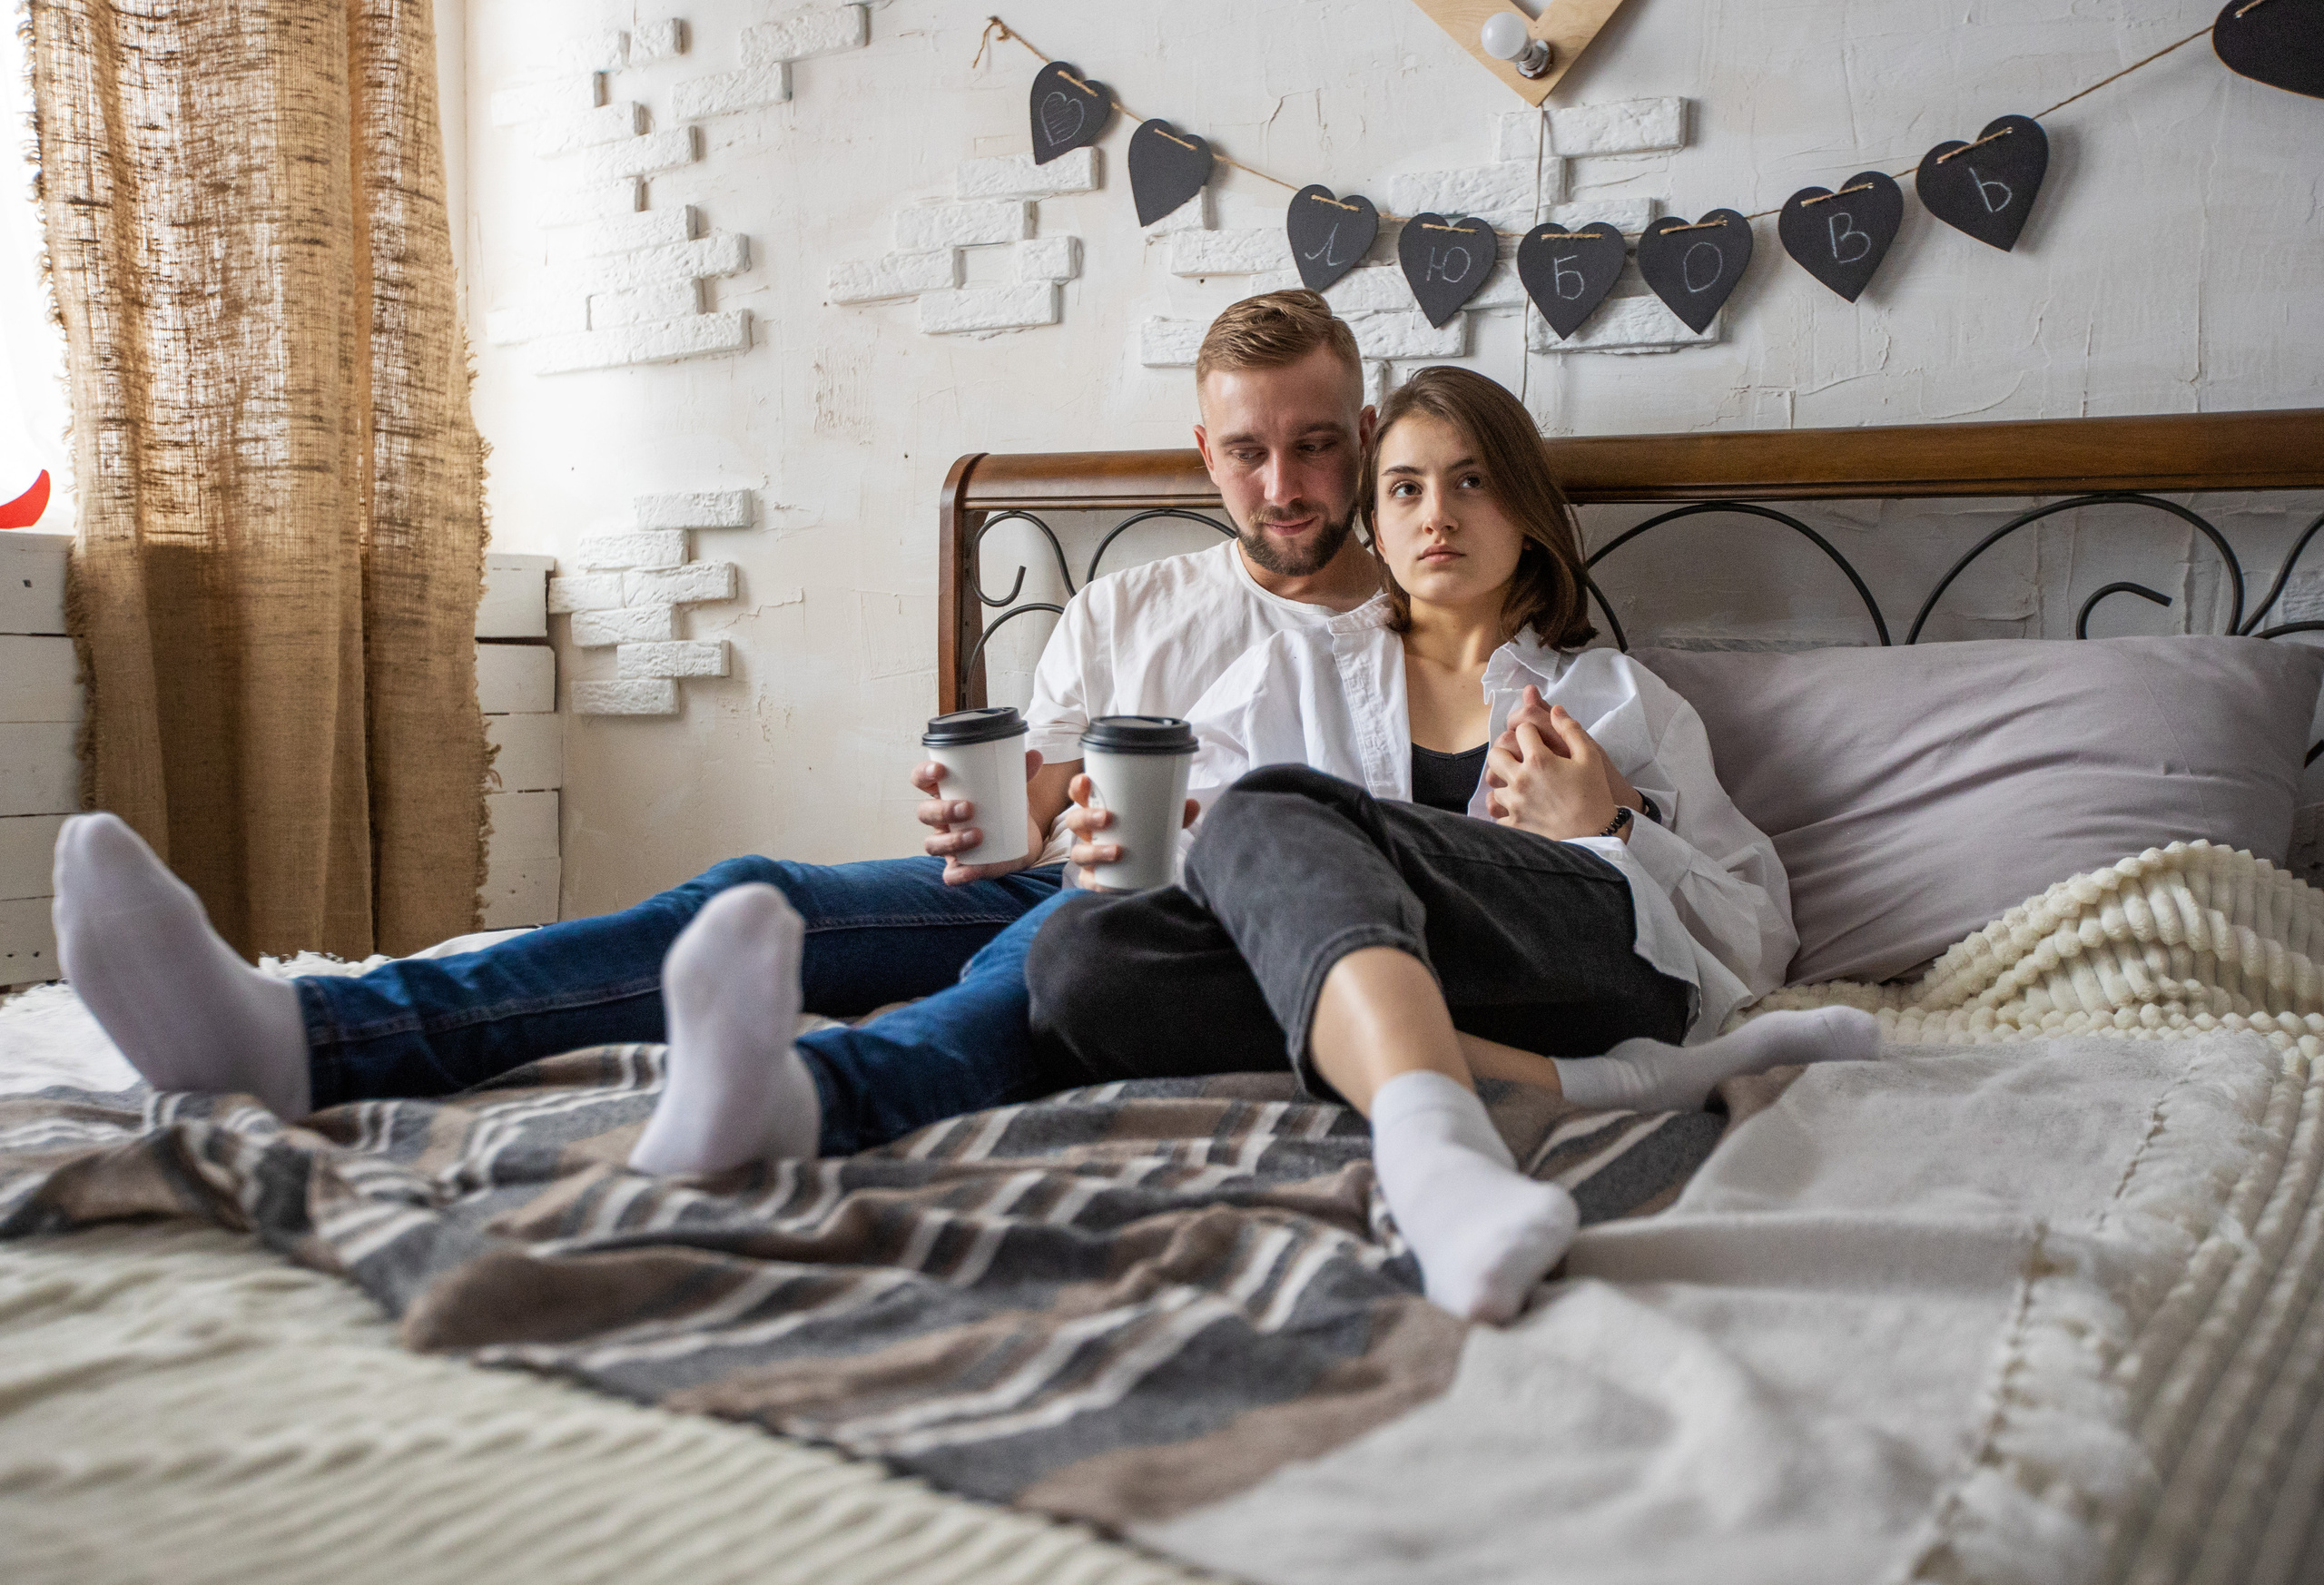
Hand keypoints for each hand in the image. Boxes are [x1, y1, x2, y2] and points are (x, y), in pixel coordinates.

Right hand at [914, 748, 1043, 885]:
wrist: (1020, 838)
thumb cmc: (1004, 805)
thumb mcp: (1011, 787)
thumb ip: (1020, 771)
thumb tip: (1035, 755)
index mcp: (946, 792)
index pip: (921, 780)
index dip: (923, 774)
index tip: (939, 770)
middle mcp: (941, 818)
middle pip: (925, 813)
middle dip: (942, 810)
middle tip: (968, 808)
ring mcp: (947, 843)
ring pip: (932, 844)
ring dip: (952, 840)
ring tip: (978, 835)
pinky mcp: (960, 866)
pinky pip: (950, 874)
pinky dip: (958, 873)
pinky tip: (971, 870)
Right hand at [1064, 774, 1199, 889]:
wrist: (1148, 874)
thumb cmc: (1146, 838)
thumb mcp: (1161, 823)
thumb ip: (1175, 814)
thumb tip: (1192, 805)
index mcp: (1099, 811)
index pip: (1080, 795)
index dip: (1079, 787)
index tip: (1087, 781)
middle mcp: (1089, 833)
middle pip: (1075, 821)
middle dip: (1086, 817)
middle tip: (1107, 817)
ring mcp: (1089, 857)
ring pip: (1079, 852)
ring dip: (1094, 850)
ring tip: (1116, 851)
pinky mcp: (1094, 880)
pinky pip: (1088, 881)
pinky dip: (1094, 881)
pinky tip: (1104, 881)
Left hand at [1485, 707, 1623, 841]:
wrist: (1596, 835)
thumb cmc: (1595, 794)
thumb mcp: (1591, 757)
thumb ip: (1571, 729)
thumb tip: (1556, 709)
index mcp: (1539, 760)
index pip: (1522, 729)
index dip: (1530, 731)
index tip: (1537, 739)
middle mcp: (1521, 779)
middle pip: (1495, 753)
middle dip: (1505, 750)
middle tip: (1519, 757)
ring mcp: (1514, 803)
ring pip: (1493, 782)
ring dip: (1505, 779)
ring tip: (1522, 783)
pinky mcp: (1513, 824)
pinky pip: (1495, 810)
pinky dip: (1503, 807)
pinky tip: (1517, 804)